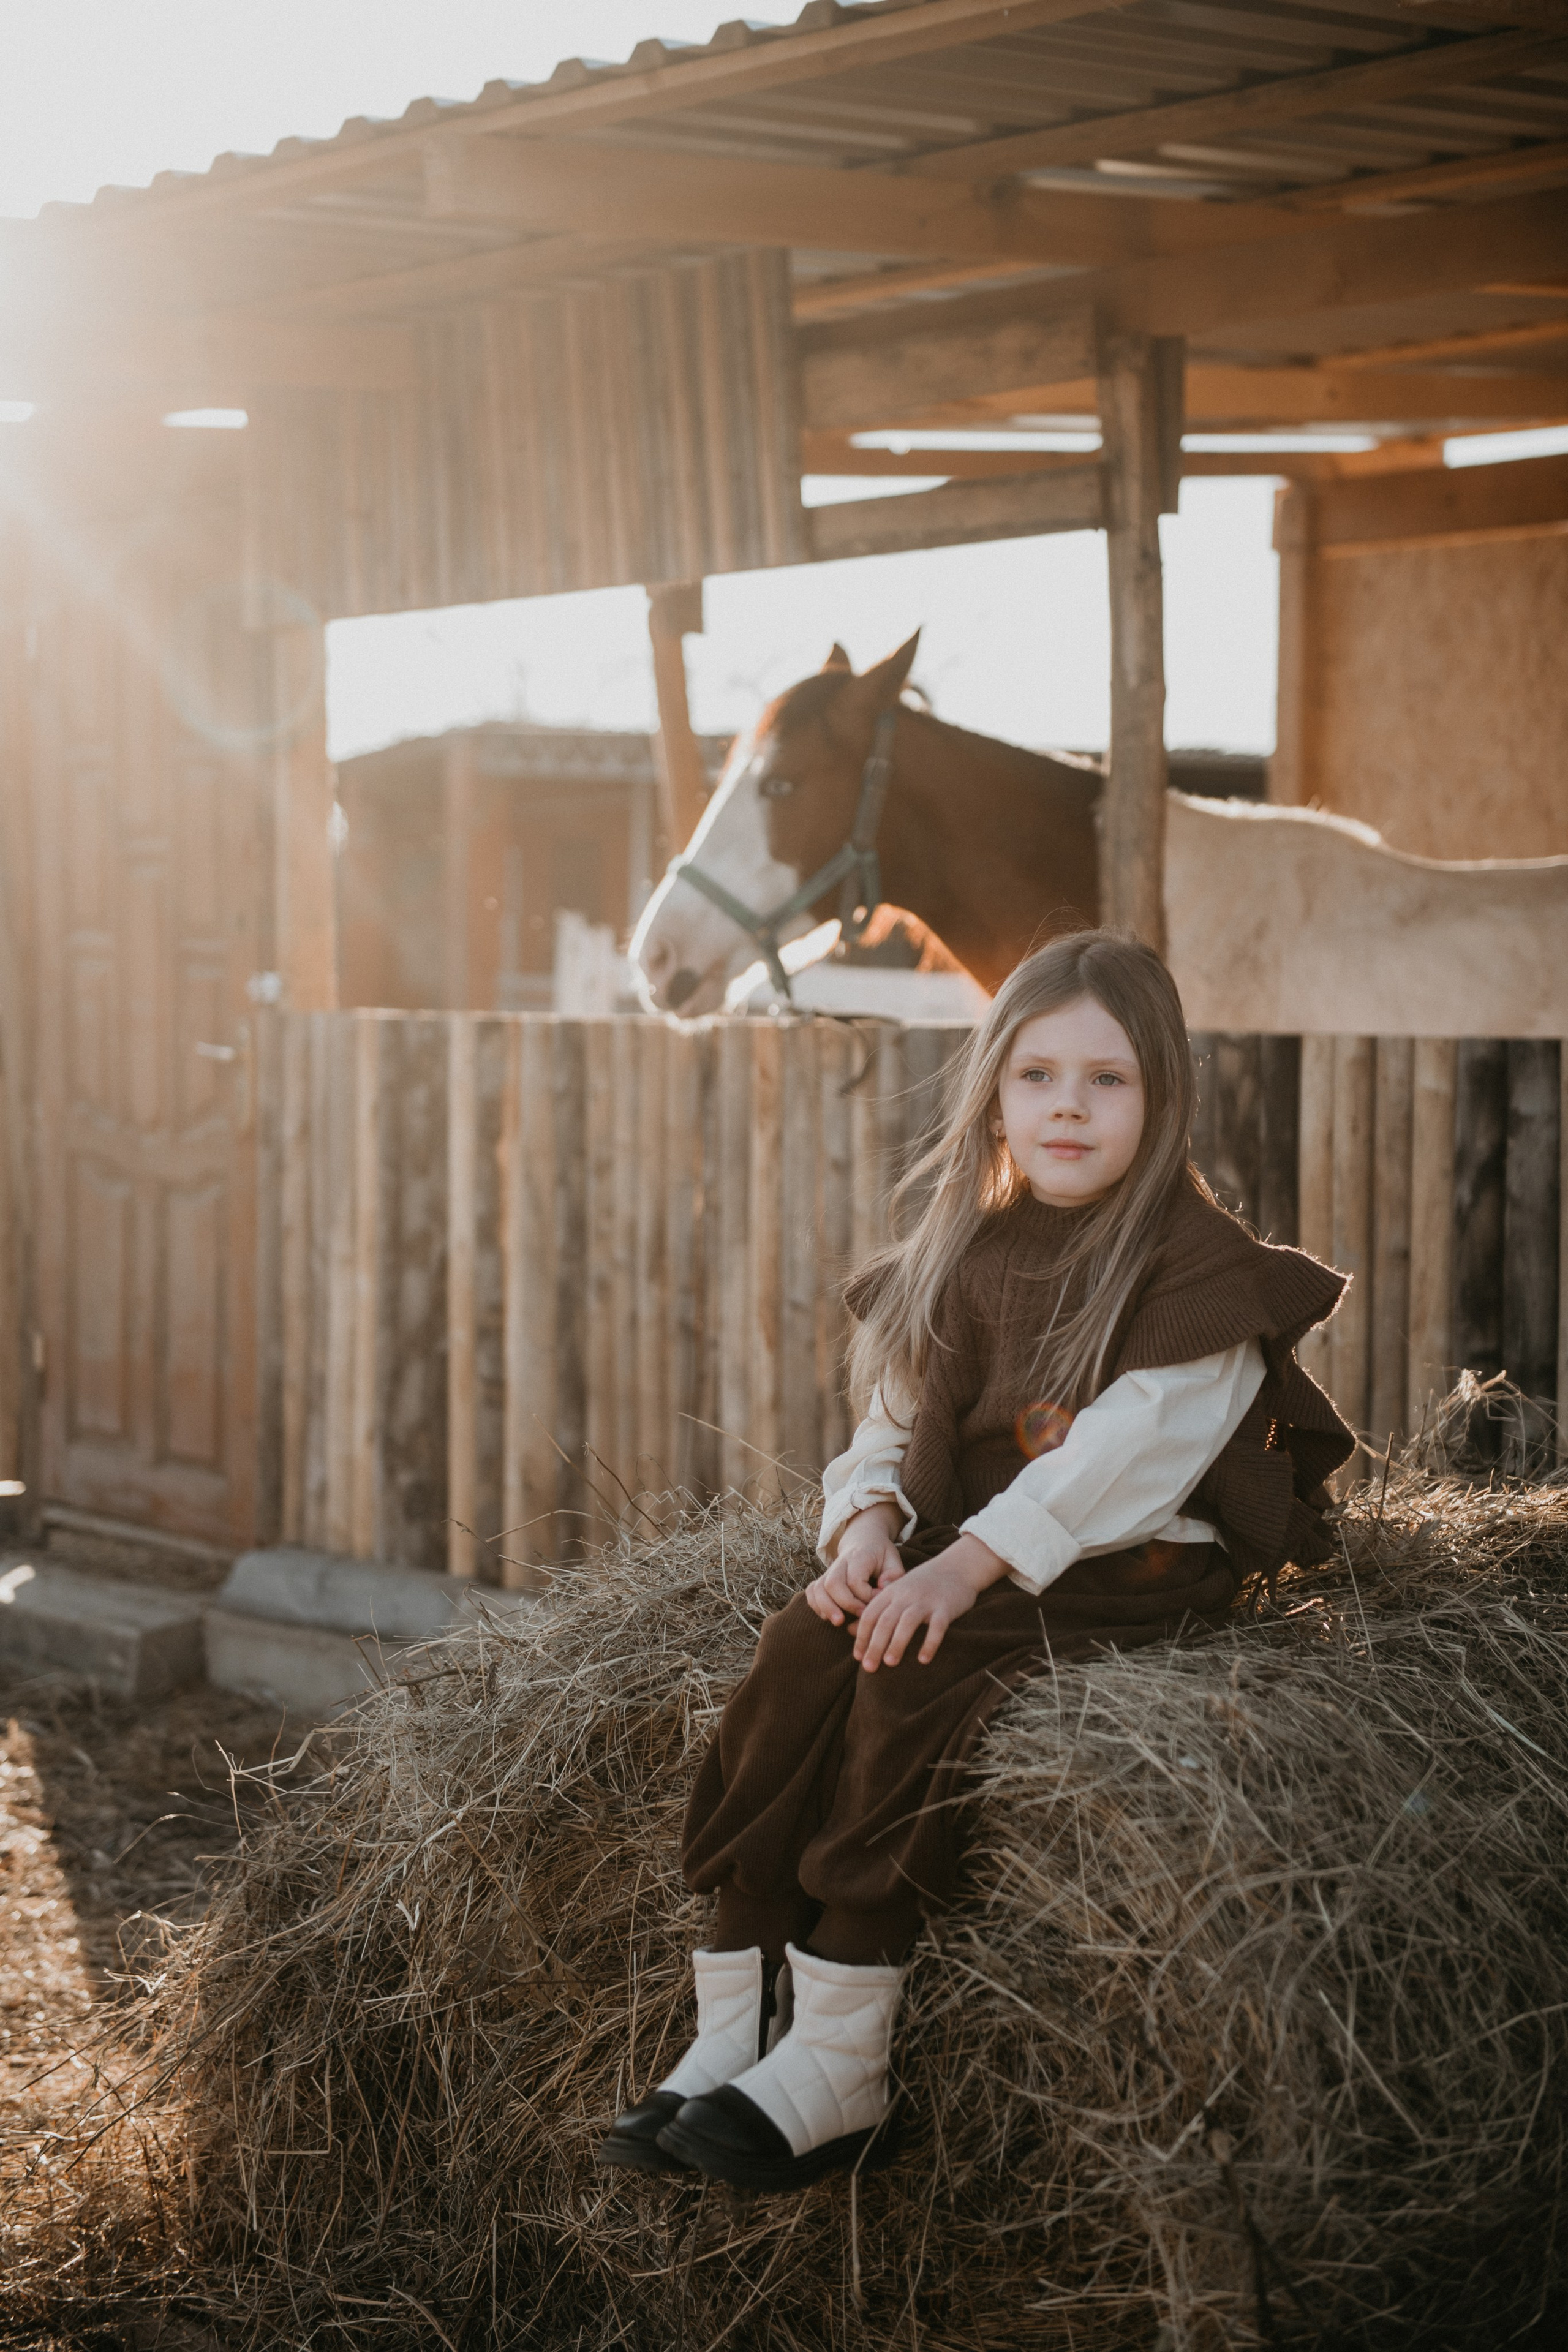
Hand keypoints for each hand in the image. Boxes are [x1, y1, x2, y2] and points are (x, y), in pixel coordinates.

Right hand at [807, 1502, 903, 1625]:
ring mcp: (829, 1570)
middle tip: (860, 1616)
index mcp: (859, 1556)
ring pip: (819, 1588)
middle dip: (845, 1604)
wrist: (863, 1540)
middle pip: (833, 1583)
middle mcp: (840, 1562)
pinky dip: (815, 1604)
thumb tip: (883, 1587)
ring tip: (838, 1622)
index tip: (878, 1601)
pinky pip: (812, 1591)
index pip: (856, 1580)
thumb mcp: (893, 1559)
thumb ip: (893, 1574)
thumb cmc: (880, 1554)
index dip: (866, 1596)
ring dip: (826, 1607)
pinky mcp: (823, 1578)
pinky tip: (827, 1617)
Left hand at [852, 1534, 1008, 1670]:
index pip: (870, 1615)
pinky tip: (923, 1659)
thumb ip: (876, 1610)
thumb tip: (849, 1630)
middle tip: (868, 1667)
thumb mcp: (896, 1592)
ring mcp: (926, 1600)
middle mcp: (906, 1595)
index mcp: (891, 1592)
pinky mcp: (946, 1607)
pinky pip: (937, 1626)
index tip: (858, 1657)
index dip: (862, 1636)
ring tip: (890, 1663)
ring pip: (907, 1622)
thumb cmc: (924, 1585)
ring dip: (897, 1643)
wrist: (958, 1566)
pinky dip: (929, 1643)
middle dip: (875, 1645)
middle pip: (886, 1621)